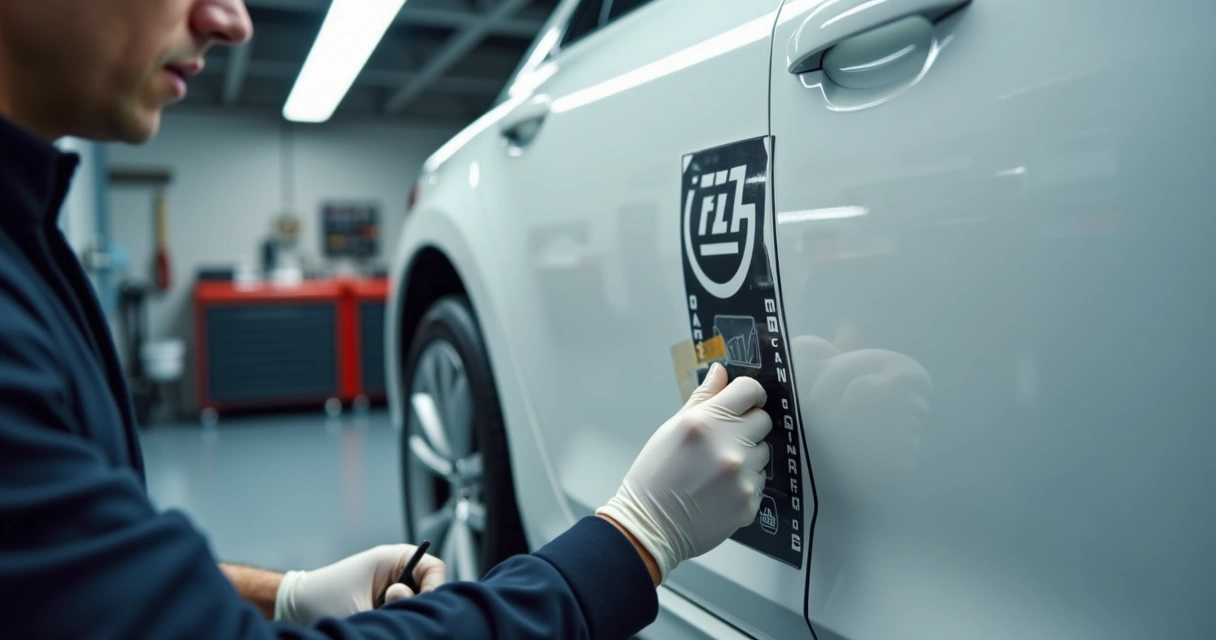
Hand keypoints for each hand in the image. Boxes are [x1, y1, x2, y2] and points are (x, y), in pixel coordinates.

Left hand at [274, 544, 445, 623]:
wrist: (293, 607)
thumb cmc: (322, 599)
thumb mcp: (361, 608)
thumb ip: (394, 611)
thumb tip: (419, 613)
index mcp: (392, 559)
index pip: (434, 568)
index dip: (435, 587)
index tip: (423, 607)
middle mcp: (395, 571)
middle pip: (428, 588)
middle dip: (415, 605)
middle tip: (392, 614)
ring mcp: (389, 589)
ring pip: (415, 605)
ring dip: (402, 615)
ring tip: (378, 620)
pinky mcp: (382, 605)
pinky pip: (401, 614)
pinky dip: (394, 621)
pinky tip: (377, 624)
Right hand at [596, 363, 771, 582]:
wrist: (651, 526)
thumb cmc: (654, 476)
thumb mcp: (671, 429)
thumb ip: (702, 398)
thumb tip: (721, 372)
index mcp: (706, 422)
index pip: (750, 390)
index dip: (748, 394)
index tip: (743, 401)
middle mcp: (728, 446)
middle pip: (763, 420)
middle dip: (747, 425)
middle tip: (725, 439)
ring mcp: (742, 476)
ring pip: (764, 452)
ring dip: (748, 456)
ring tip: (717, 469)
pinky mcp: (750, 502)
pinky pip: (760, 480)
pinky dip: (745, 483)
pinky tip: (720, 489)